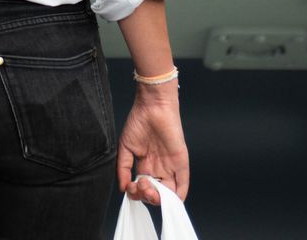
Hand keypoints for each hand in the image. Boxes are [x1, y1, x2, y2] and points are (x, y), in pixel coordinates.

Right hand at [116, 82, 188, 203]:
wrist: (152, 106)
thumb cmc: (138, 122)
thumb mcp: (125, 147)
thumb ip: (123, 168)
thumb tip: (123, 188)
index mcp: (145, 165)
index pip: (143, 188)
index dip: (136, 193)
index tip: (130, 187)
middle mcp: (159, 168)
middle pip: (155, 194)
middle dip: (146, 196)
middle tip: (140, 186)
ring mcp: (170, 166)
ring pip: (168, 193)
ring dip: (158, 198)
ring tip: (148, 188)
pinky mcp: (180, 162)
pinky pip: (183, 184)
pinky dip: (178, 196)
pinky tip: (170, 199)